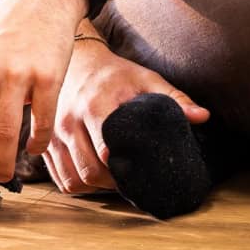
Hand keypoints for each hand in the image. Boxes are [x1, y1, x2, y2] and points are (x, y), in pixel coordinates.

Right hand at [45, 41, 208, 193]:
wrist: (77, 61)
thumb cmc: (114, 74)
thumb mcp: (145, 79)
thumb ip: (174, 98)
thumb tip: (203, 116)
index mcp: (95, 105)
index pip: (106, 148)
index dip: (125, 166)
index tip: (141, 169)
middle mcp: (68, 120)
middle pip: (90, 170)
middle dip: (113, 183)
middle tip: (131, 180)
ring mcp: (53, 134)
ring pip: (74, 179)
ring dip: (95, 188)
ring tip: (114, 181)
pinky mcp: (45, 143)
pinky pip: (61, 179)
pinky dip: (78, 185)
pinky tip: (95, 178)